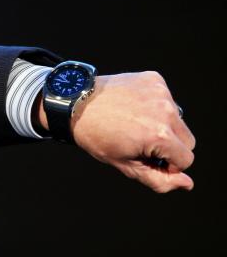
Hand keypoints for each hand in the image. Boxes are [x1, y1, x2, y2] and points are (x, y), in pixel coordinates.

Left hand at [70, 72, 195, 192]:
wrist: (75, 102)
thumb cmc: (96, 135)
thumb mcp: (125, 165)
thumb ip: (160, 180)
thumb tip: (187, 184)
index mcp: (160, 135)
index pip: (186, 159)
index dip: (169, 164)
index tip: (148, 158)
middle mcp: (165, 111)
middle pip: (187, 139)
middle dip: (170, 145)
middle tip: (141, 141)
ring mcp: (160, 92)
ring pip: (178, 119)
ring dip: (164, 124)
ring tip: (136, 123)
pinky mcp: (154, 79)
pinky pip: (167, 99)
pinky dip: (155, 105)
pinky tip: (134, 107)